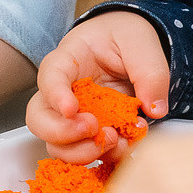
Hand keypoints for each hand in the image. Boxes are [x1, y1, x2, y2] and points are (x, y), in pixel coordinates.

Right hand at [26, 13, 168, 162]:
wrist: (130, 44)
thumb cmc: (124, 36)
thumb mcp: (141, 43)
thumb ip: (150, 73)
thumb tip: (154, 109)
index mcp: (69, 59)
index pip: (50, 76)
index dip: (55, 95)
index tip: (71, 109)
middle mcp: (64, 91)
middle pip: (39, 119)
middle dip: (61, 133)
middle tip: (92, 128)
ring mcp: (74, 116)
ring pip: (56, 144)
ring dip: (81, 151)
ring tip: (114, 139)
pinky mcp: (90, 132)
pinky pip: (85, 152)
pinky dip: (104, 156)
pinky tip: (125, 144)